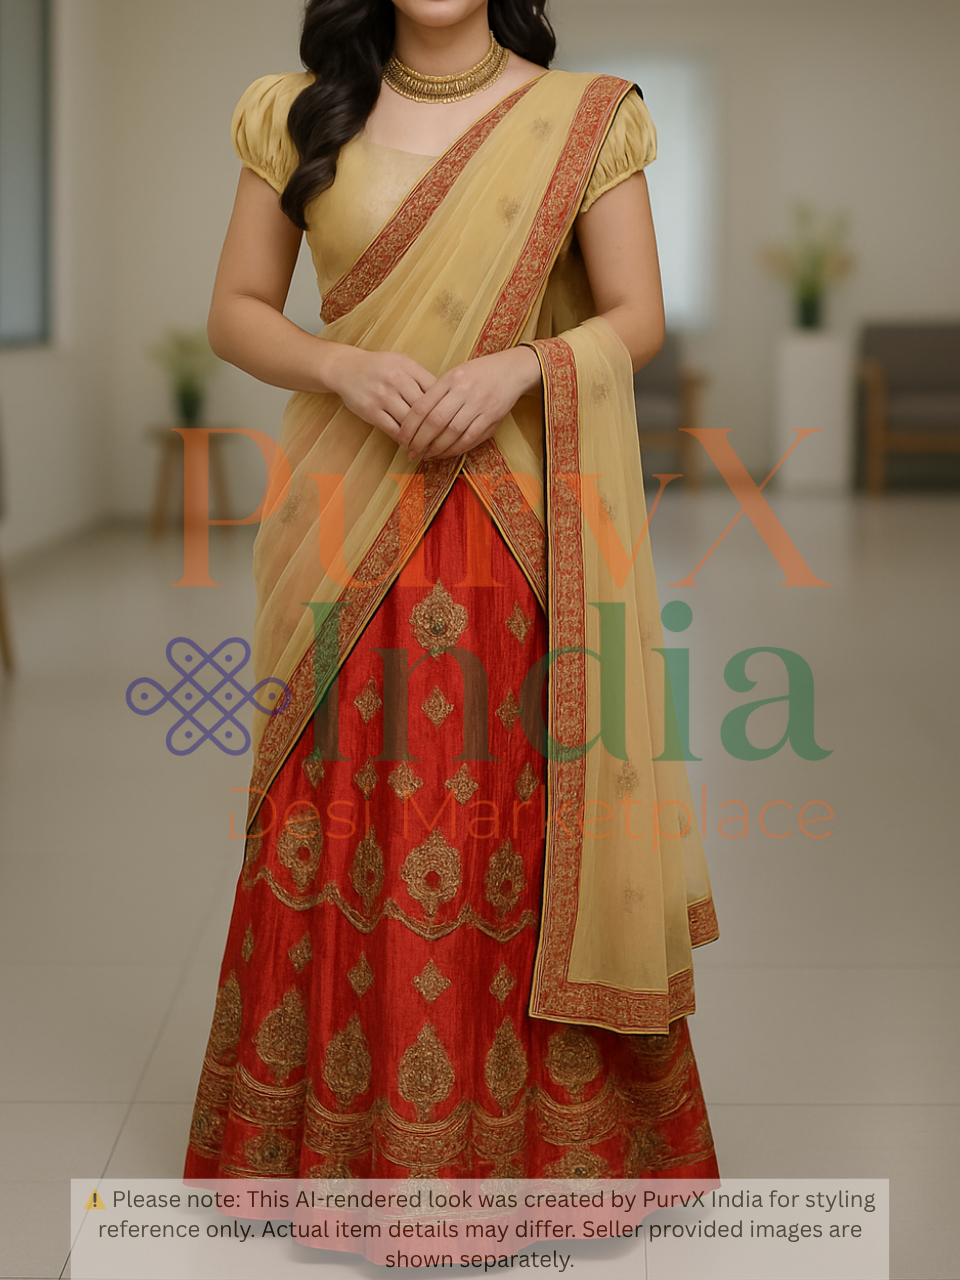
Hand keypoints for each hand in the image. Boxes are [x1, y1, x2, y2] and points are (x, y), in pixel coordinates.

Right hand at [323, 346, 436, 440]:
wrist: (345, 368)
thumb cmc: (378, 367)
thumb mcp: (402, 363)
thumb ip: (421, 378)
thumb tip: (445, 398)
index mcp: (409, 367)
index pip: (435, 390)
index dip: (445, 407)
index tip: (452, 419)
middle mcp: (397, 380)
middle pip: (425, 408)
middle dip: (436, 426)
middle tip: (446, 440)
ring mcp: (383, 396)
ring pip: (410, 422)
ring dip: (420, 437)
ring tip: (429, 446)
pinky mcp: (371, 410)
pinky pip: (392, 429)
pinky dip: (403, 439)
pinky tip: (409, 444)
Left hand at [398, 348, 542, 461]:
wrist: (512, 370)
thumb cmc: (479, 373)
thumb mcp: (455, 374)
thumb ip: (437, 393)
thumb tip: (416, 419)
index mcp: (450, 379)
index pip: (423, 406)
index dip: (409, 426)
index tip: (402, 439)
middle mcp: (463, 391)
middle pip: (435, 421)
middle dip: (419, 441)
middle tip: (410, 452)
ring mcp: (479, 405)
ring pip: (452, 433)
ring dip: (436, 448)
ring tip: (425, 455)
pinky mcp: (491, 418)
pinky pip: (469, 439)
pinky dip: (454, 449)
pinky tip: (444, 453)